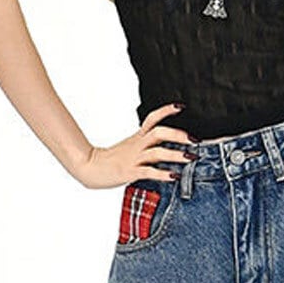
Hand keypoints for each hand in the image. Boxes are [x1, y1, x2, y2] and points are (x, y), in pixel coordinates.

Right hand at [75, 102, 196, 189]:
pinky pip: (148, 172)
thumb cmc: (111, 160)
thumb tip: (164, 148)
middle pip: (159, 133)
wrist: (89, 167)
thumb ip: (145, 145)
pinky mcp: (130, 172)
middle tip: (194, 139)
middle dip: (178, 135)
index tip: (181, 106)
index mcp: (137, 138)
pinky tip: (173, 176)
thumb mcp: (129, 148)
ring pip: (157, 153)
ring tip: (190, 158)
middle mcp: (137, 146)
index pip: (152, 118)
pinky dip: (162, 174)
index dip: (166, 111)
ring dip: (175, 155)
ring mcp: (134, 159)